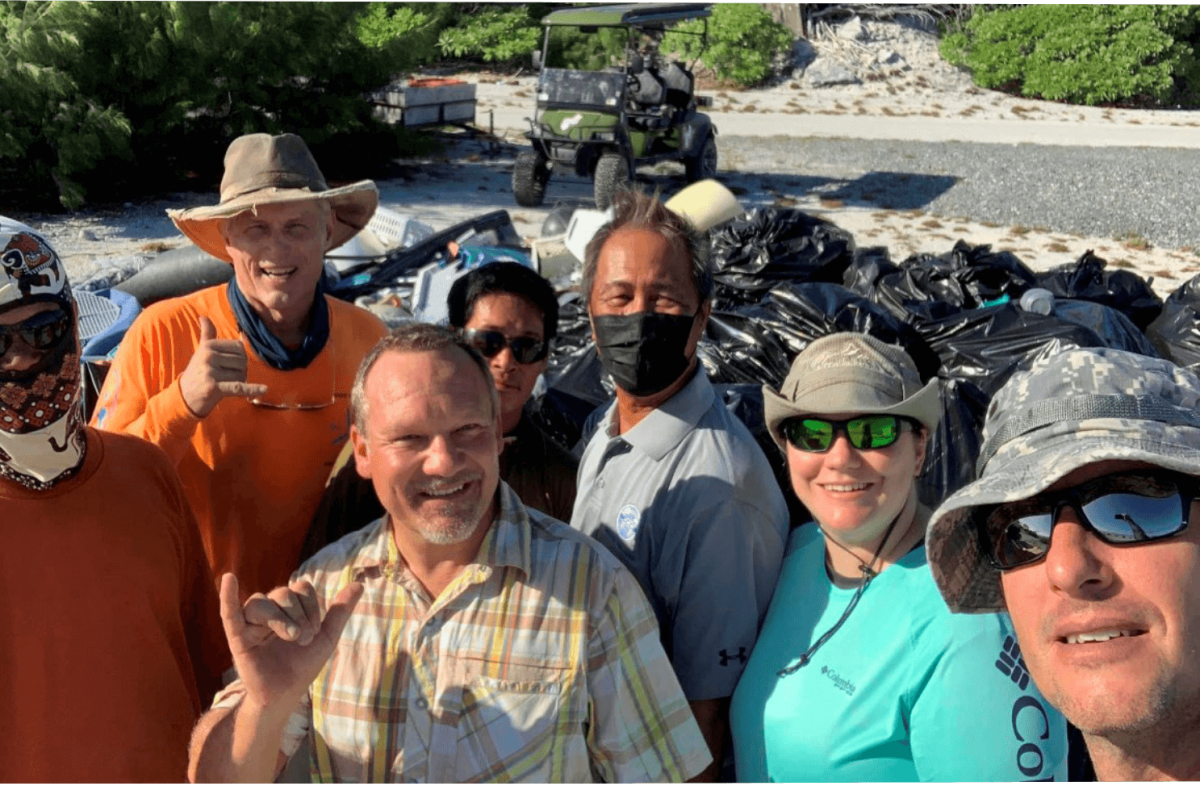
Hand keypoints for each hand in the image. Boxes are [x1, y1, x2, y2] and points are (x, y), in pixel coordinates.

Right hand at [179, 316, 268, 416]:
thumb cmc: (197, 372)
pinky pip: (238, 387)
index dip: (239, 357)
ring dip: (239, 383)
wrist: (184, 397)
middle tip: (227, 378)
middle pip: (242, 361)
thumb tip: (204, 317)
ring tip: (225, 385)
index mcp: (208, 345)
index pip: (239, 347)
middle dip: (240, 371)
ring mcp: (210, 372)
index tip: (229, 365)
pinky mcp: (213, 388)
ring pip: (241, 376)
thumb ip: (206, 334)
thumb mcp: (201, 351)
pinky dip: (252, 389)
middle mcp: (208, 356)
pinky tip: (264, 389)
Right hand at [218, 573, 362, 709]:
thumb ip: (340, 611)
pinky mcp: (237, 637)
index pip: (300, 588)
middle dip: (298, 615)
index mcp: (288, 607)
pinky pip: (229, 612)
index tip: (315, 630)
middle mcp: (268, 610)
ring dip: (279, 618)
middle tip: (302, 639)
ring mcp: (251, 623)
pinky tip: (228, 579)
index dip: (312, 605)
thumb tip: (360, 584)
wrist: (285, 694)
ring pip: (261, 602)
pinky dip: (227, 596)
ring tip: (291, 637)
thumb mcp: (326, 636)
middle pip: (283, 592)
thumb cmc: (303, 665)